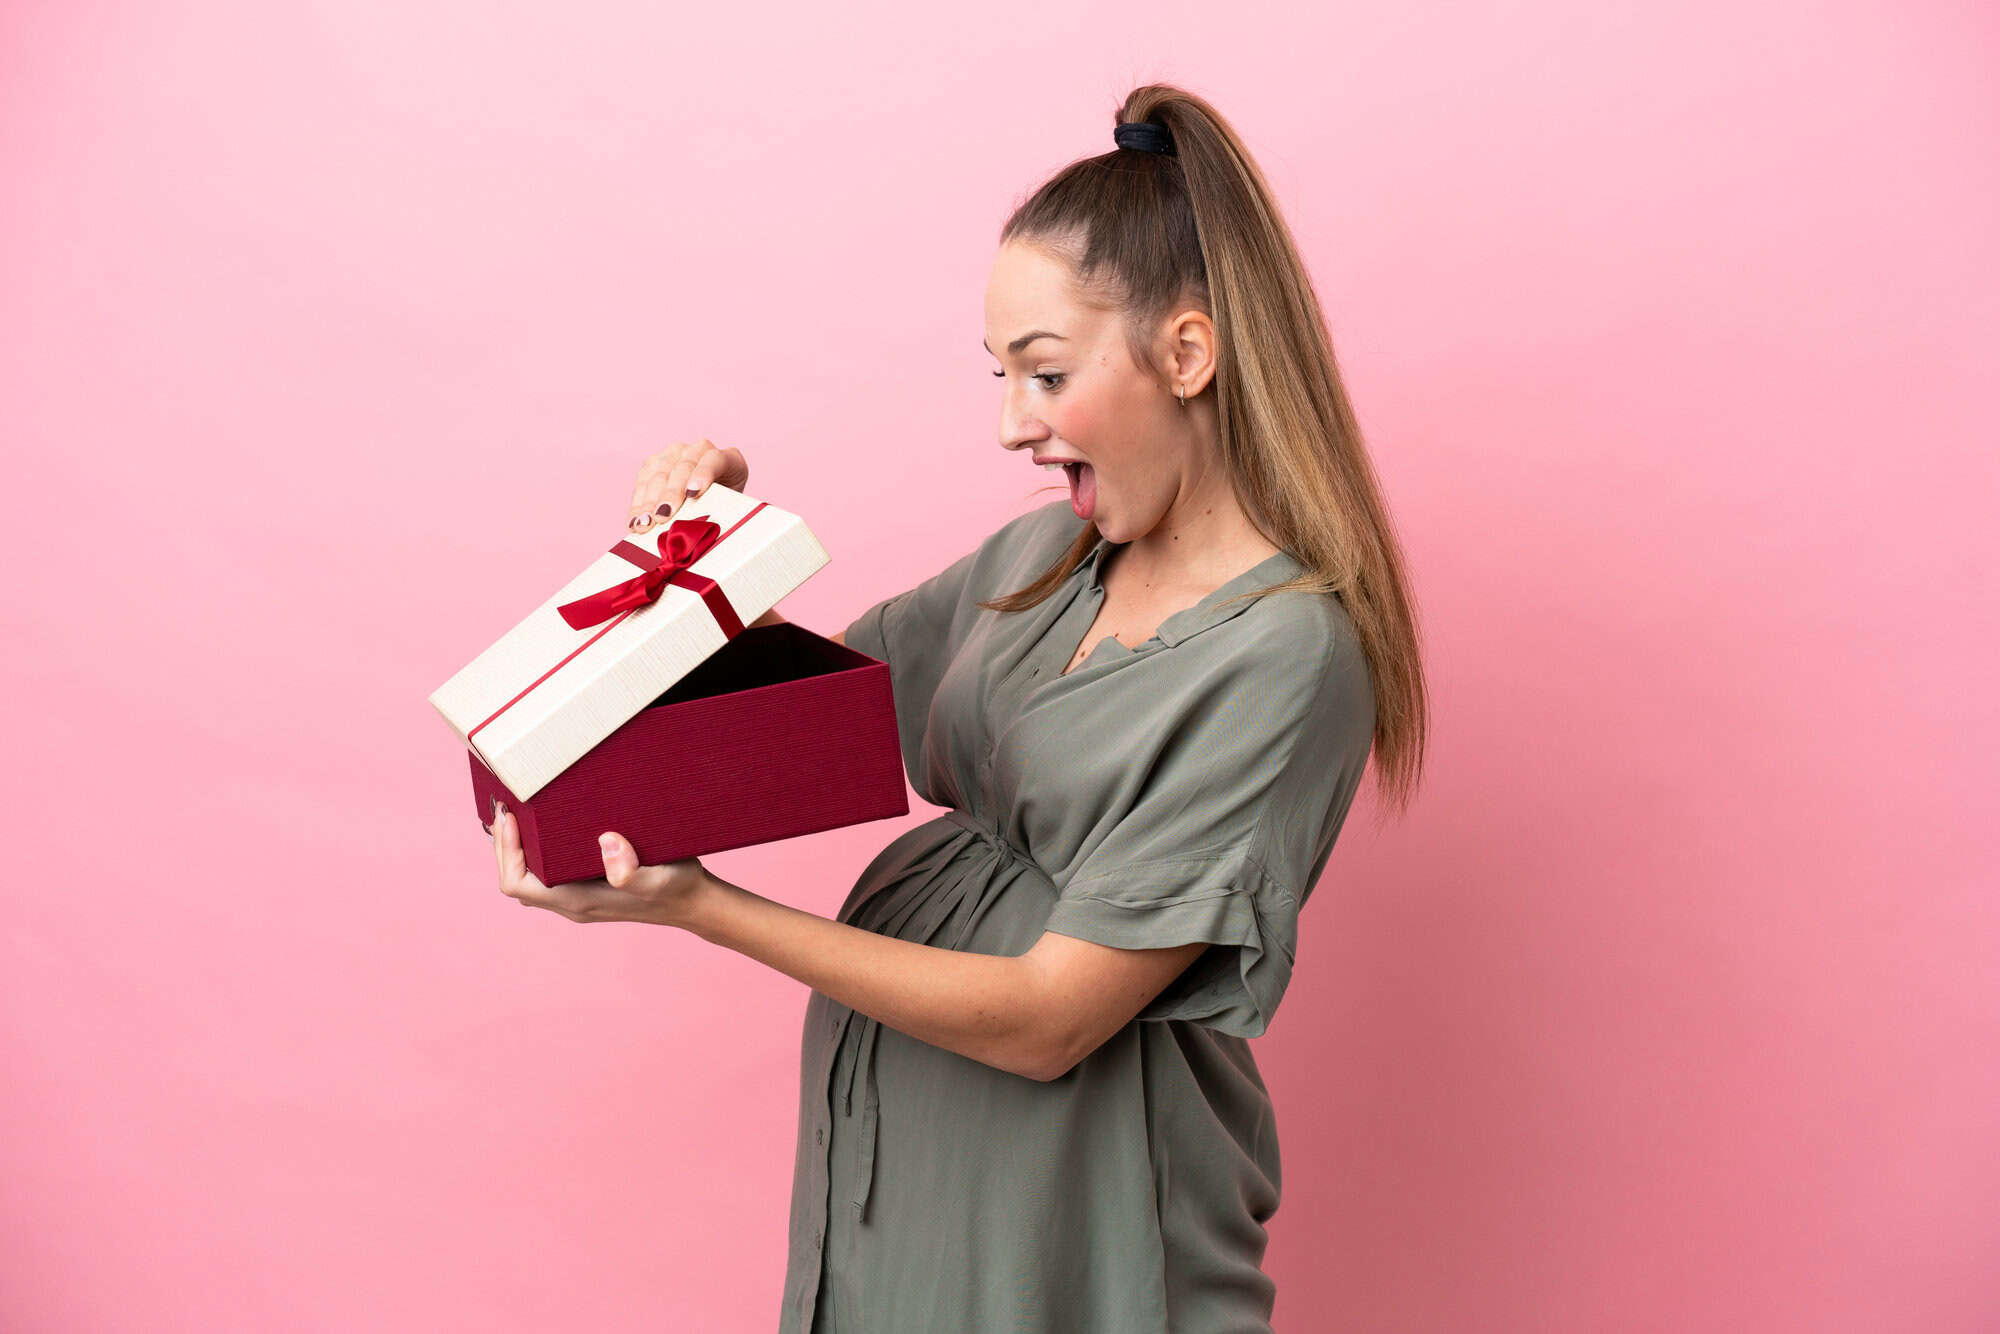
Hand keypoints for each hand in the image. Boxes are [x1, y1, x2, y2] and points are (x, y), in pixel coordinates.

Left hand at [490, 799, 709, 928]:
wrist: (696, 903)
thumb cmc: (678, 889)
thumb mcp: (660, 877)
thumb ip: (630, 870)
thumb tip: (605, 842)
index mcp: (578, 901)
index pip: (519, 884)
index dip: (507, 852)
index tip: (510, 817)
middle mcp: (572, 903)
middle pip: (517, 881)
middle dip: (505, 846)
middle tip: (507, 807)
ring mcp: (579, 898)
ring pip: (530, 878)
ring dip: (518, 849)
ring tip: (518, 814)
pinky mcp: (588, 888)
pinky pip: (547, 874)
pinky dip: (536, 851)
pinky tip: (546, 827)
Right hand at [628, 438, 749, 532]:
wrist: (715, 502)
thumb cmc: (726, 510)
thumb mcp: (731, 511)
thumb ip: (722, 514)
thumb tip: (701, 533)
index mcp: (728, 459)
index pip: (714, 460)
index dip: (703, 475)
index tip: (694, 493)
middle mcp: (700, 450)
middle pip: (683, 467)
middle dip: (670, 494)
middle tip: (663, 516)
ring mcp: (675, 454)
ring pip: (660, 473)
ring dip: (650, 501)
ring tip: (644, 524)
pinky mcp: (655, 463)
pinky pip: (643, 481)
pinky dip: (638, 504)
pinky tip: (635, 522)